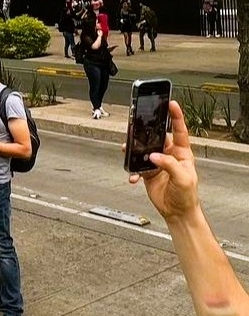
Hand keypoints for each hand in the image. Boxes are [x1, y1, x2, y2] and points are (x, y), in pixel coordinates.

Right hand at [127, 101, 199, 221]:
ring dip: (134, 152)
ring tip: (128, 151)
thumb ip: (169, 164)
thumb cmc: (187, 195)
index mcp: (182, 153)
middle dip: (146, 133)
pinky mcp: (148, 174)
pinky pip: (136, 168)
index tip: (171, 104)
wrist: (177, 212)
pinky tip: (132, 177)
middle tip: (138, 127)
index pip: (179, 130)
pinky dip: (132, 172)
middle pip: (156, 138)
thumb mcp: (183, 177)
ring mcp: (158, 164)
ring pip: (143, 151)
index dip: (176, 116)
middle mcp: (169, 156)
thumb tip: (154, 156)